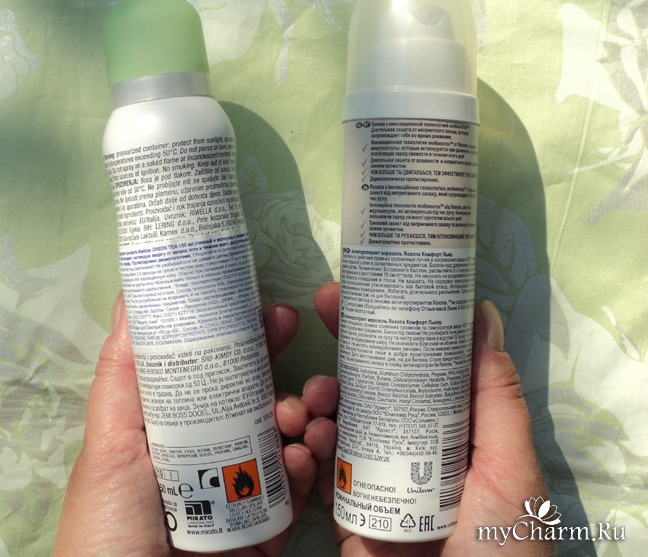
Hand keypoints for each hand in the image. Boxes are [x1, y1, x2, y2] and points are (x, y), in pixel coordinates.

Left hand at [53, 294, 316, 556]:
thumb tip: (131, 301)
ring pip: (291, 437)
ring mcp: (246, 488)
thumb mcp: (110, 446)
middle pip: (263, 400)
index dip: (249, 342)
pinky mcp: (270, 523)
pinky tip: (301, 456)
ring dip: (306, 416)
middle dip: (287, 370)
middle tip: (303, 349)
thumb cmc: (111, 527)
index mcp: (180, 431)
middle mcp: (216, 454)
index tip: (273, 313)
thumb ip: (123, 377)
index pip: (222, 375)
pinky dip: (307, 464)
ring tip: (303, 418)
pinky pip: (299, 486)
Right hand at [304, 282, 555, 555]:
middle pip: (375, 376)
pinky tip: (307, 434)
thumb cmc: (496, 544)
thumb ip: (496, 394)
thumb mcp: (508, 466)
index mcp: (452, 425)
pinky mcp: (346, 500)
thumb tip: (481, 313)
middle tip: (323, 301)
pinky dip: (308, 442)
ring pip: (340, 412)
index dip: (396, 319)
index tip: (370, 283)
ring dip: (321, 392)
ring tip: (314, 396)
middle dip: (348, 337)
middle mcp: (413, 439)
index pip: (421, 359)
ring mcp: (377, 468)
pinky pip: (320, 460)